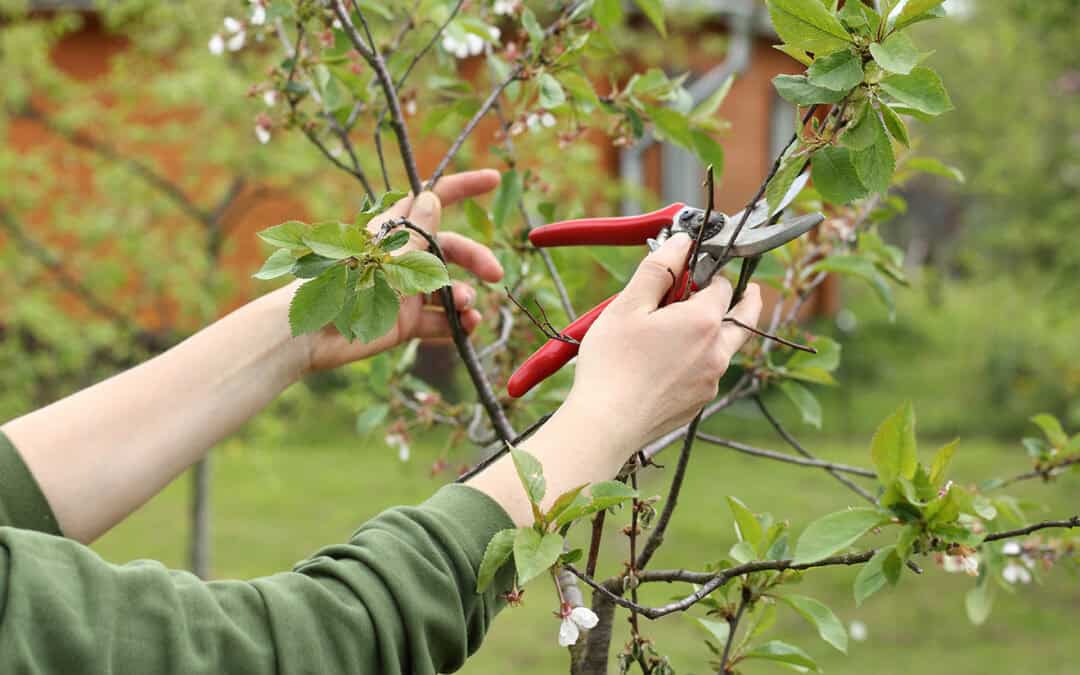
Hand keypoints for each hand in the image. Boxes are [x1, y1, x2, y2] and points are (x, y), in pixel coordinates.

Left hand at [295, 170, 504, 371]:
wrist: (309, 333)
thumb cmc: (340, 287)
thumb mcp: (384, 257)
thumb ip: (414, 234)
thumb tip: (433, 196)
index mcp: (394, 232)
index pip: (433, 200)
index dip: (463, 187)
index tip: (494, 180)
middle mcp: (403, 258)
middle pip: (451, 249)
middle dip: (476, 258)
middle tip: (495, 274)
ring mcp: (405, 290)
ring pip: (448, 287)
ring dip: (464, 296)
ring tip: (466, 307)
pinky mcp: (404, 322)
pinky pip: (440, 320)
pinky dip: (457, 324)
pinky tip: (468, 327)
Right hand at [565, 232, 762, 452]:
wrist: (606, 424)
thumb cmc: (612, 364)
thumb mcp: (628, 305)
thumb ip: (659, 269)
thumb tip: (681, 242)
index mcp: (704, 322)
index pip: (723, 284)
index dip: (709, 272)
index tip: (693, 269)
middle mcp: (718, 352)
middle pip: (745, 317)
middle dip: (744, 298)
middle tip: (743, 288)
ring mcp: (711, 381)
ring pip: (725, 347)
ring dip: (715, 331)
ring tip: (684, 326)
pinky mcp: (699, 402)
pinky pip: (708, 372)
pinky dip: (698, 359)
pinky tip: (668, 361)